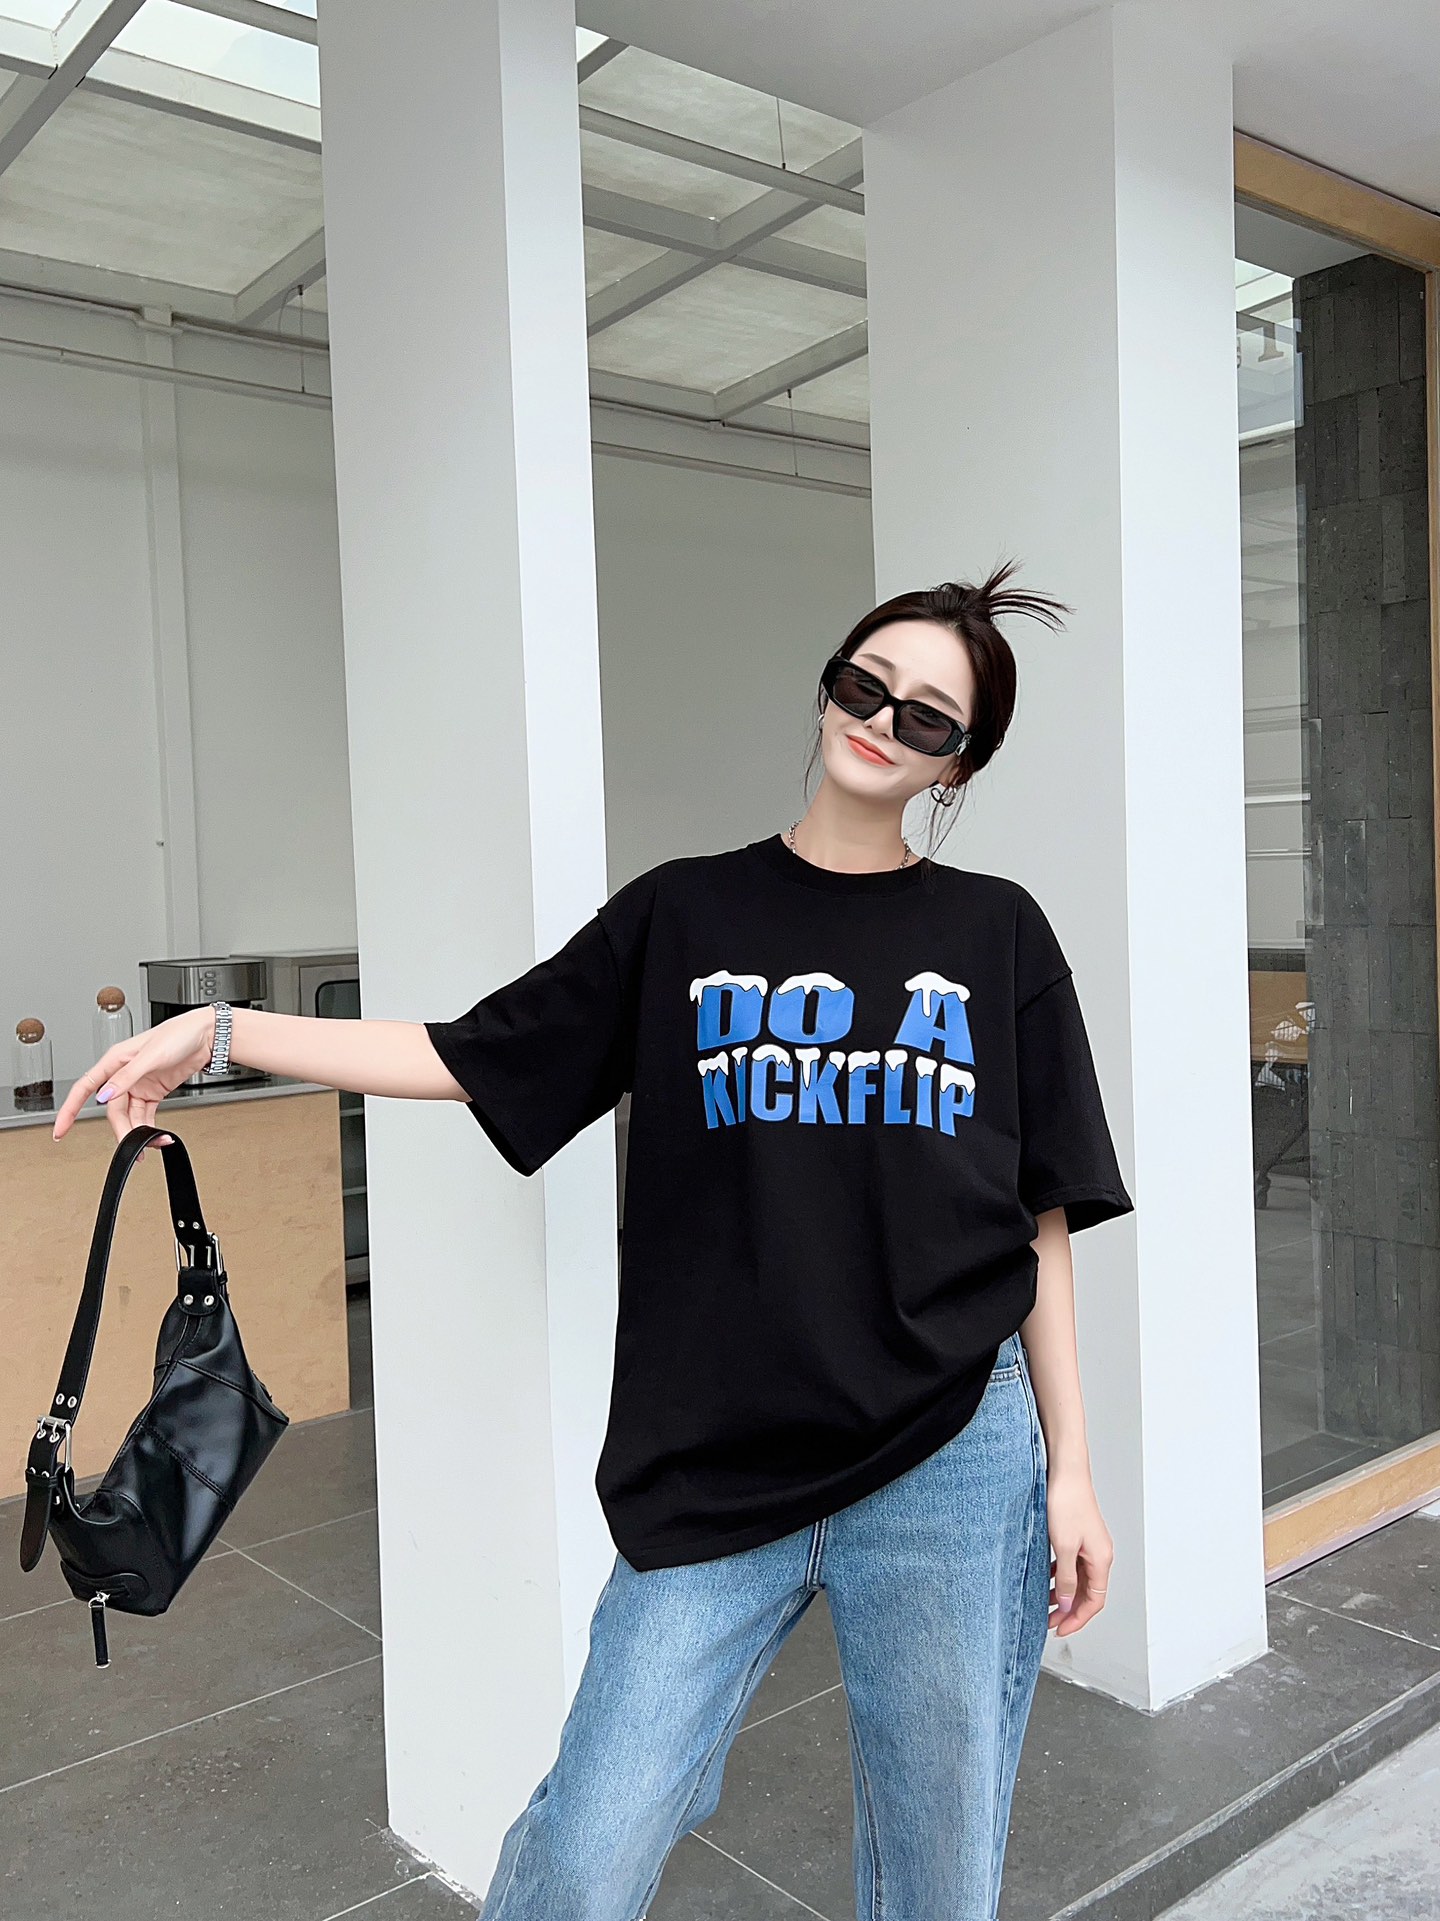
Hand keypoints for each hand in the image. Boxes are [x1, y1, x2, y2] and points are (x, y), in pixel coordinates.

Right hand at [51, 1008, 214, 1149]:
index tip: (61, 1129)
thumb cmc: (180, 1034)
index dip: (70, 1109)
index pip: (85, 1087)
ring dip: (138, 1132)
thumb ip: (127, 1076)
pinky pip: (145, 1115)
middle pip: (113, 1110)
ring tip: (150, 1145)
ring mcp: (139, 1084)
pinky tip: (156, 1136)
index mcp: (116, 1060)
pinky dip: (149, 1127)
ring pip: (129, 1116)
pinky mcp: (154, 1091)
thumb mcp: (152, 1054)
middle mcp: (124, 1073)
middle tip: (132, 1149)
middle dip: (122, 1130)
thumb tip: (105, 1094)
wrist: (207, 1035)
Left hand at [1046, 1464, 1112, 1634]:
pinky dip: (1060, 1576)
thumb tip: (1068, 1604)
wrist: (1065, 1471)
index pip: (1094, 1601)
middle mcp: (1099, 1554)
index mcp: (1101, 1559)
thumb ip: (1067, 1579)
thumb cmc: (1066, 1502)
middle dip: (1069, 1610)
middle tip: (1050, 1622)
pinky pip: (1072, 1564)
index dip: (1077, 1619)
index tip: (1060, 1629)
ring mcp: (1089, 1544)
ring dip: (1063, 1594)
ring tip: (1045, 1604)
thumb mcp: (1063, 1547)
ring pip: (1079, 1579)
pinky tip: (1046, 1578)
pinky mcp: (1078, 1535)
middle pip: (1087, 1593)